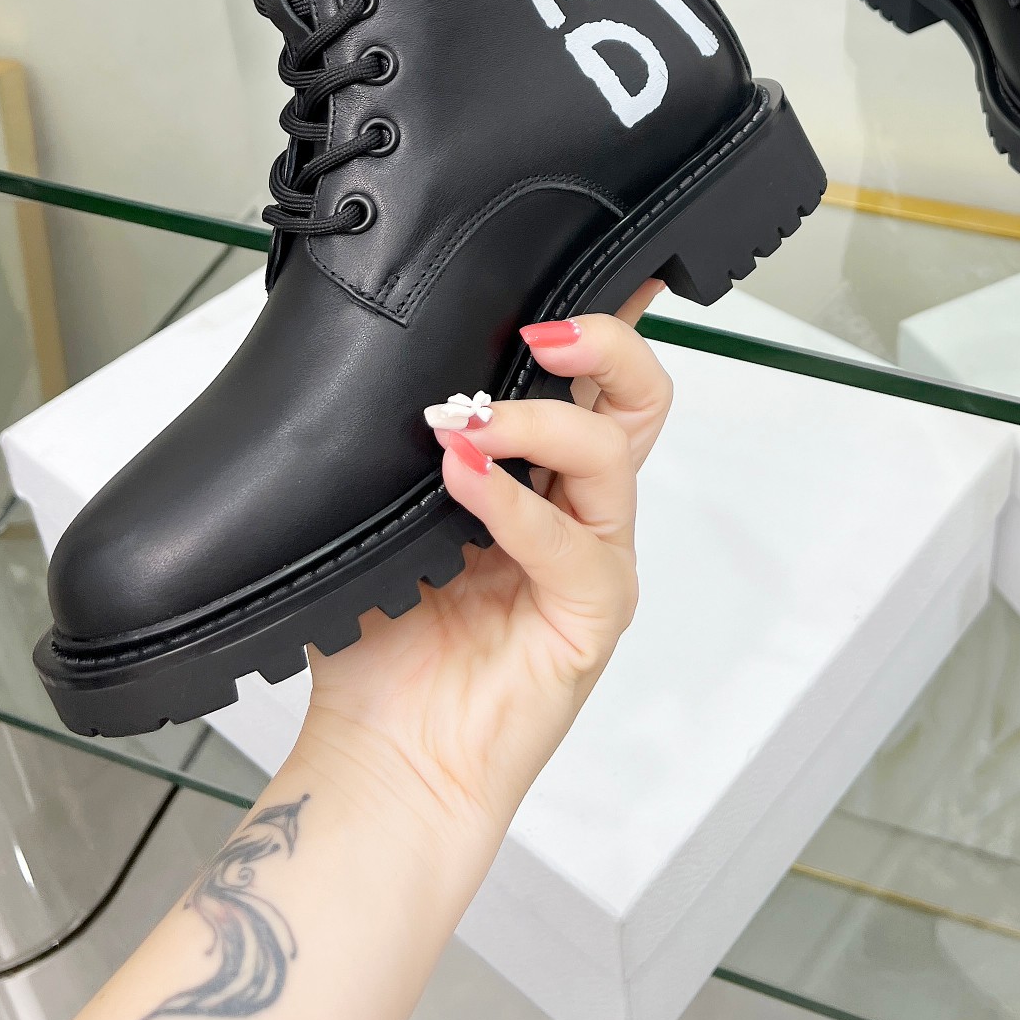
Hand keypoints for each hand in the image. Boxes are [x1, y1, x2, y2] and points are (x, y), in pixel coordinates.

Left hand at [296, 282, 672, 839]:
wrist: (380, 764)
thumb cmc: (381, 646)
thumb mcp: (377, 517)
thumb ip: (399, 448)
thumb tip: (383, 363)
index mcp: (540, 472)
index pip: (589, 375)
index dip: (602, 314)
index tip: (586, 256)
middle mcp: (580, 506)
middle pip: (642, 395)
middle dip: (604, 340)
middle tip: (539, 329)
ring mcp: (594, 558)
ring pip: (615, 450)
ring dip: (539, 418)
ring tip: (465, 422)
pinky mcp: (592, 616)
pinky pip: (572, 543)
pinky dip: (516, 504)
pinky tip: (464, 482)